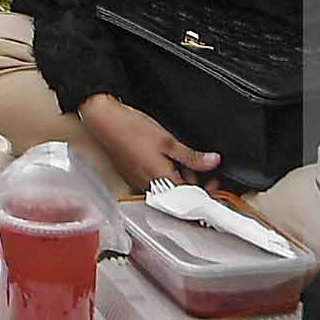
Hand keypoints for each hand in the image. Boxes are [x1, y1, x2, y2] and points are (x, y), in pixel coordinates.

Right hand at [76, 92, 219, 188]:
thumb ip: (192, 156)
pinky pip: (152, 181)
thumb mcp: (169, 141)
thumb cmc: (131, 129)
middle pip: (178, 193)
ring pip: (165, 187)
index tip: (213, 182)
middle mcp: (149, 187)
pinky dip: (161, 172)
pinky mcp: (132, 177)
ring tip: (175, 155)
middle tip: (194, 161)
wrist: (106, 122)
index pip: (190, 197)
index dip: (206, 191)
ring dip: (176, 175)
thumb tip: (212, 162)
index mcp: (162, 181)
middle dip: (190, 179)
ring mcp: (138, 183)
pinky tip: (160, 157)